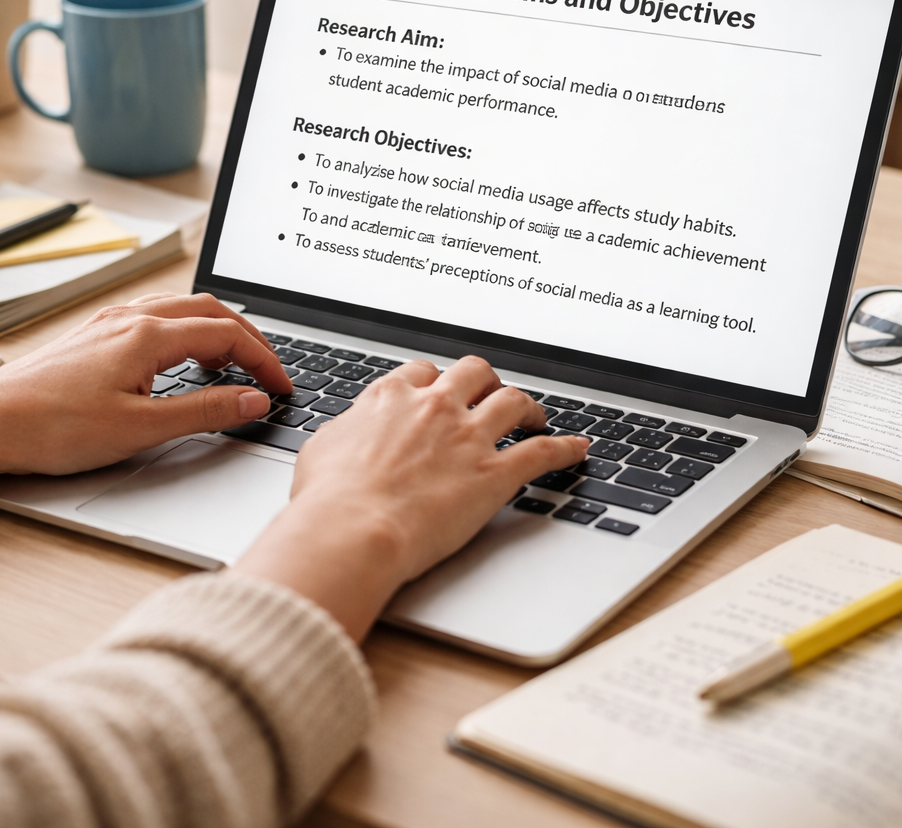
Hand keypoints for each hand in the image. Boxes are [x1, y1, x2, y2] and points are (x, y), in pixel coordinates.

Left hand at [0, 292, 291, 474]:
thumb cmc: (51, 428)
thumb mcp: (141, 429)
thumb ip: (205, 412)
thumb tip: (253, 400)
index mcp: (147, 335)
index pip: (228, 334)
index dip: (264, 360)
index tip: (282, 387)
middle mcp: (129, 318)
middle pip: (208, 310)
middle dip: (247, 337)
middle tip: (267, 372)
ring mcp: (108, 324)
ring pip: (179, 310)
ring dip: (215, 331)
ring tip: (231, 366)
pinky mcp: (92, 337)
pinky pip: (153, 318)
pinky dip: (183, 333)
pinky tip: (178, 362)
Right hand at [232, 356, 588, 639]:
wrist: (352, 529)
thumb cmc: (328, 499)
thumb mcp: (323, 448)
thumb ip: (347, 431)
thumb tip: (349, 430)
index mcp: (391, 397)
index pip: (422, 372)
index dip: (435, 381)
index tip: (440, 391)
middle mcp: (434, 407)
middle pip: (474, 372)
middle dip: (485, 381)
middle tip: (490, 395)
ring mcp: (468, 437)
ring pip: (513, 401)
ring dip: (528, 406)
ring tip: (535, 416)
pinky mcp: (494, 473)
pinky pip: (542, 451)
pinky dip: (565, 448)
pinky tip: (578, 449)